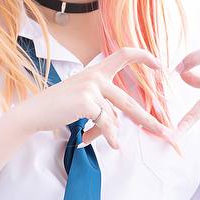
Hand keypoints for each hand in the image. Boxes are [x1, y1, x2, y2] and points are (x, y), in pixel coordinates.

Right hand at [14, 47, 182, 152]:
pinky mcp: (87, 102)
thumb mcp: (82, 99)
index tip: (160, 65)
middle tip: (165, 132)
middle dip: (148, 120)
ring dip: (105, 134)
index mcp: (96, 71)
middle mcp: (95, 77)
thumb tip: (118, 128)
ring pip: (113, 119)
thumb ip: (102, 106)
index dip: (144, 57)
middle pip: (129, 102)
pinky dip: (108, 137)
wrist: (34, 112)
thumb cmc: (57, 108)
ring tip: (91, 139)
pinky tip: (112, 145)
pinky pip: (105, 125)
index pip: (124, 54)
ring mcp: (91, 88)